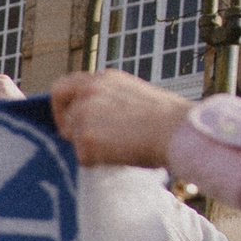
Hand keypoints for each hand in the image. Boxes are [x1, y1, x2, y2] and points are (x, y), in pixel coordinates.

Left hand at [50, 69, 195, 167]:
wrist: (179, 131)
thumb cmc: (168, 120)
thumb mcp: (134, 96)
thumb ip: (108, 101)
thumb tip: (94, 120)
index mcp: (103, 78)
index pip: (62, 87)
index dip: (62, 107)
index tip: (71, 120)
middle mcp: (89, 91)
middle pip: (61, 114)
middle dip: (68, 128)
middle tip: (87, 142)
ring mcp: (85, 113)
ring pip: (72, 138)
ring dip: (90, 147)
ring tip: (120, 146)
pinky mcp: (86, 138)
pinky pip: (83, 157)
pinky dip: (99, 162)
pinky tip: (121, 154)